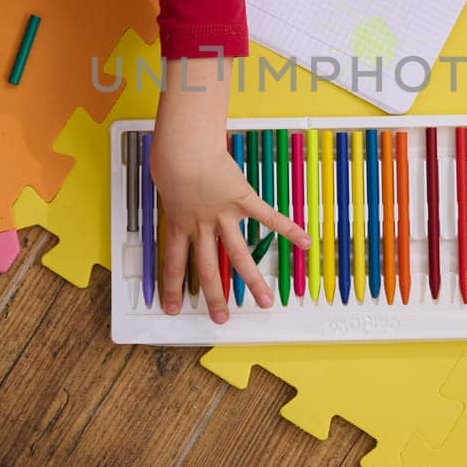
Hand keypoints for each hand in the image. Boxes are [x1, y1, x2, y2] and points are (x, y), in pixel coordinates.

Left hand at [149, 58, 309, 322]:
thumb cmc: (170, 155)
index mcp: (179, 223)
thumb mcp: (162, 177)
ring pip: (239, 254)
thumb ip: (171, 187)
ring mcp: (223, 216)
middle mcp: (202, 226)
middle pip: (208, 269)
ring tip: (265, 300)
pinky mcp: (242, 200)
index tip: (173, 308)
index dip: (172, 287)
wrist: (184, 148)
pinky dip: (288, 229)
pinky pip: (267, 217)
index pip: (173, 263)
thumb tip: (170, 179)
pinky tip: (304, 242)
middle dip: (214, 296)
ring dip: (253, 279)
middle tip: (221, 318)